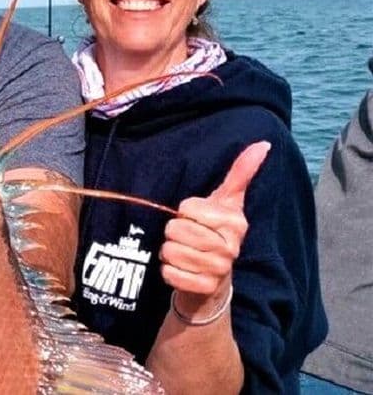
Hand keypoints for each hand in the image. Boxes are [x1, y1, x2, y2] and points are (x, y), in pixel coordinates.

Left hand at [160, 141, 270, 315]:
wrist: (213, 281)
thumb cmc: (215, 233)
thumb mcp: (227, 202)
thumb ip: (240, 173)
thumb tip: (263, 144)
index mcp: (235, 222)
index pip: (187, 208)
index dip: (184, 213)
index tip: (196, 220)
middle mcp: (231, 246)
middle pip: (175, 229)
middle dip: (173, 233)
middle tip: (188, 240)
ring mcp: (219, 270)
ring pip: (170, 251)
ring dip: (170, 253)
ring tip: (185, 256)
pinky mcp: (204, 289)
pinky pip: (169, 273)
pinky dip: (169, 272)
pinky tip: (183, 272)